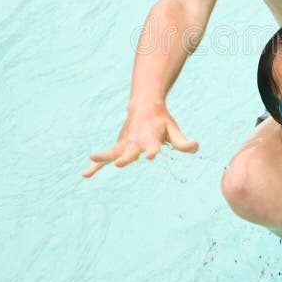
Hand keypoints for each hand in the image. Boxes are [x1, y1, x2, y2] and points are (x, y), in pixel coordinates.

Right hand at [82, 104, 198, 177]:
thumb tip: (196, 147)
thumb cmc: (161, 122)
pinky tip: (85, 174)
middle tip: (118, 164)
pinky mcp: (118, 146)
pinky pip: (105, 157)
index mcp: (151, 136)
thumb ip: (182, 142)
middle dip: (125, 157)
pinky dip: (96, 166)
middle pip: (130, 150)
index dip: (152, 150)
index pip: (152, 145)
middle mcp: (136, 140)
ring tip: (91, 159)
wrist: (144, 106)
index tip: (150, 156)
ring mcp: (125, 143)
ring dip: (103, 156)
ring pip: (113, 151)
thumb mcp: (173, 129)